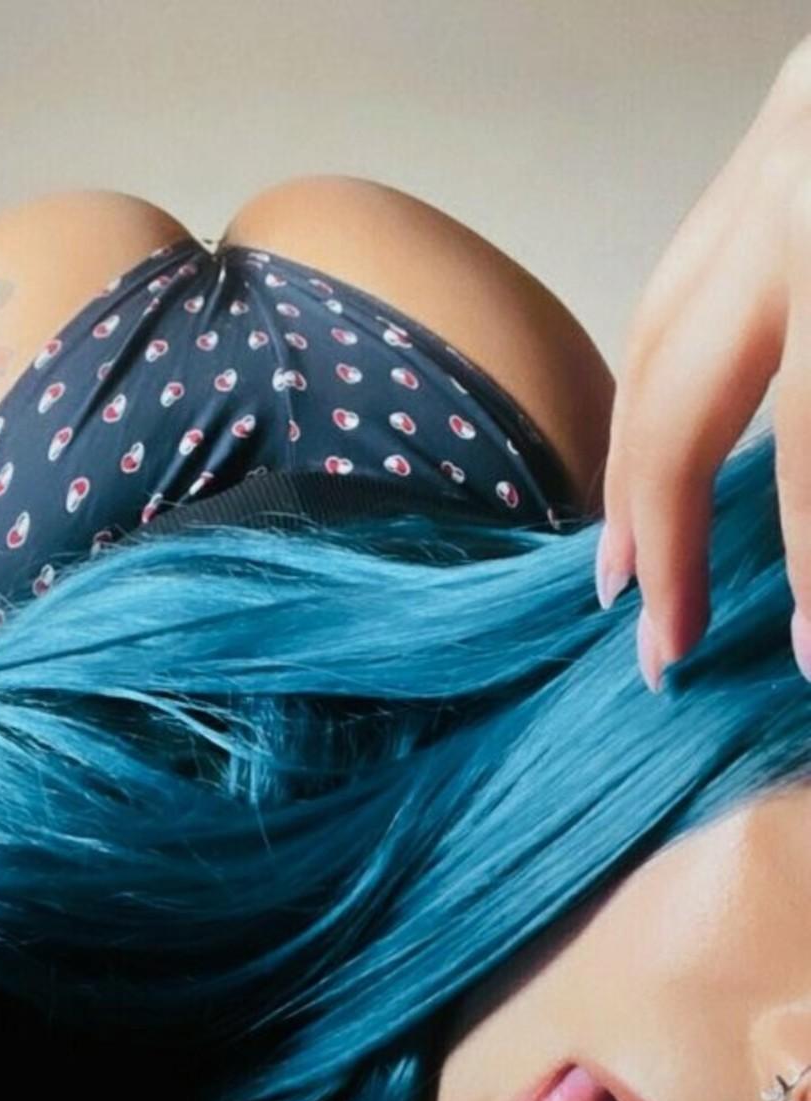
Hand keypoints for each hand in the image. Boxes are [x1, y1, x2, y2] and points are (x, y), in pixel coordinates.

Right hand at [596, 36, 810, 689]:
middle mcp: (791, 187)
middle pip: (681, 395)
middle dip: (667, 536)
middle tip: (663, 646)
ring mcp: (768, 149)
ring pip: (654, 334)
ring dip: (629, 468)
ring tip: (628, 569)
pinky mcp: (769, 136)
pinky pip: (682, 279)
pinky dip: (659, 380)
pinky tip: (658, 451)